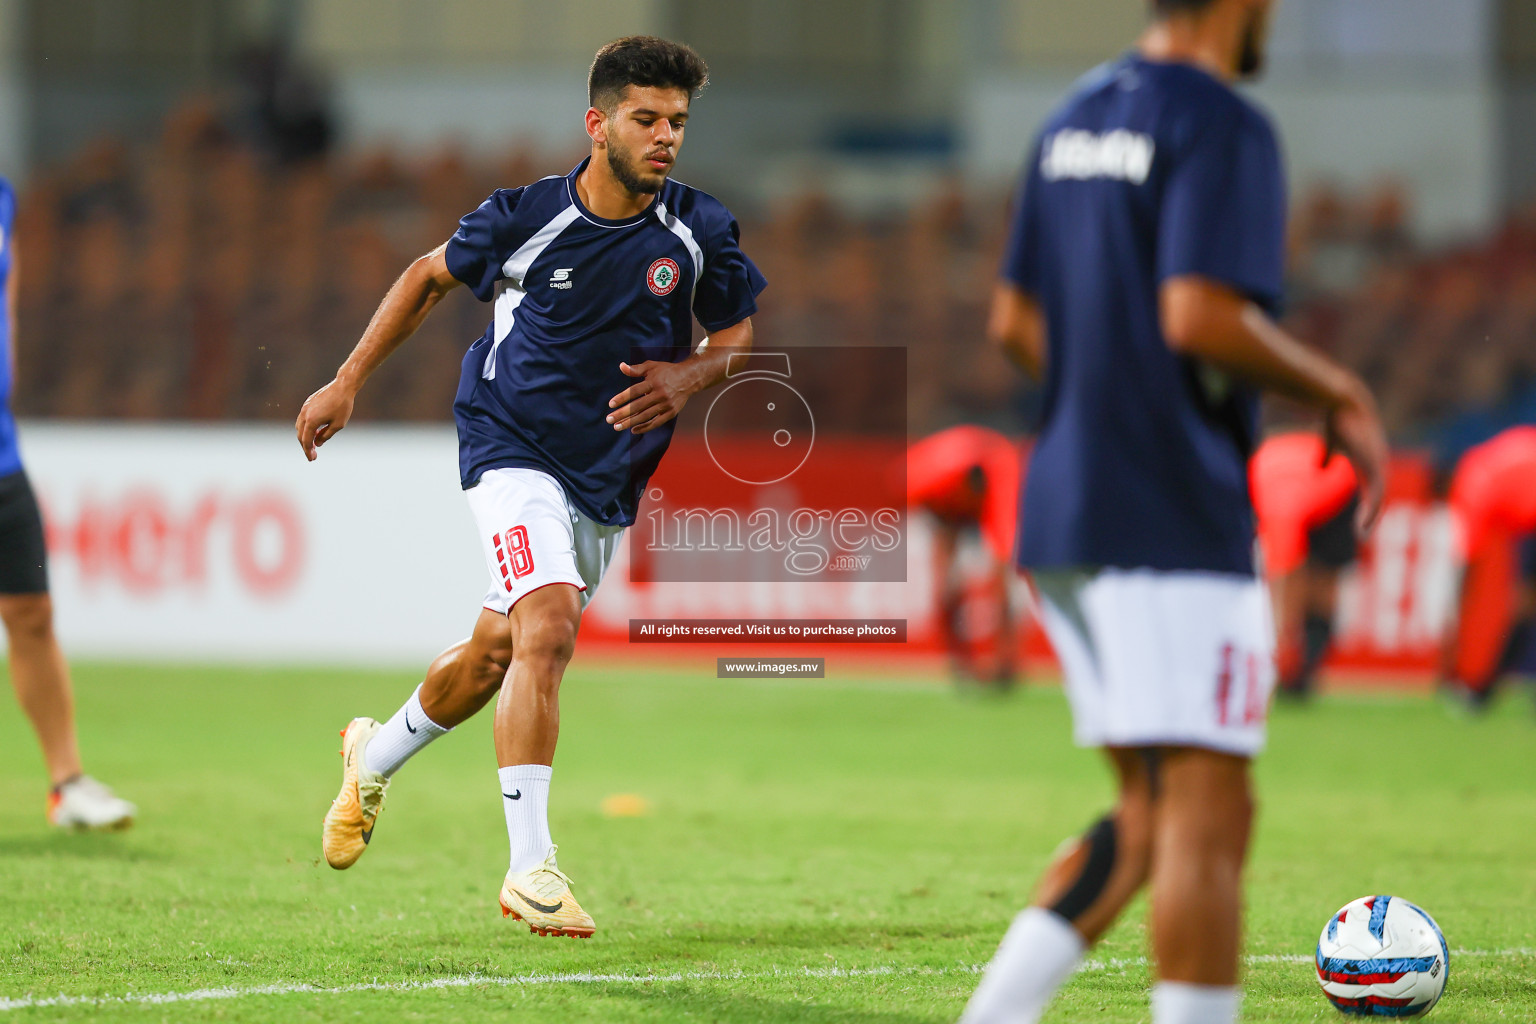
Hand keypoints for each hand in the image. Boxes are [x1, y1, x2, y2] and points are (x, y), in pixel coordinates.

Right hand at [295, 379, 356, 461]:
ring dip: (305, 436)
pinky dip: (306, 427)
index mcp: (311, 421)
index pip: (306, 440)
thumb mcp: (338, 425)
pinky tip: (315, 431)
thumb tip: (317, 444)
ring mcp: (305, 408)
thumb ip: (326, 436)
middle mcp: (304, 414)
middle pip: (300, 435)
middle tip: (313, 455)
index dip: (308, 451)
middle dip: (306, 446)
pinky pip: (303, 418)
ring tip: (314, 444)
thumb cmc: (343, 406)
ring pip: (300, 426)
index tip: (312, 459)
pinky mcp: (308, 403)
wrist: (342, 386)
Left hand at [607, 360, 694, 434]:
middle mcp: (660, 394)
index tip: (611, 404)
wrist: (689, 378)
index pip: (635, 391)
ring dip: (630, 422)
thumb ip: (636, 369)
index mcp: (654, 382)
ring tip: (617, 427)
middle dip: (622, 413)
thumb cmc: (667, 371)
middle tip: (609, 419)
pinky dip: (645, 427)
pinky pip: (656, 423)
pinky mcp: (671, 413)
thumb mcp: (652, 366)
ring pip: (645, 416)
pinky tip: (633, 430)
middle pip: (638, 406)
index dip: (622, 397)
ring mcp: (666, 405)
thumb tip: (621, 366)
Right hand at [1323, 382, 1389, 538]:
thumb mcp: (1331, 443)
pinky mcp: (1375, 464)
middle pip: (1378, 497)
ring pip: (1379, 498)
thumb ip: (1328, 455)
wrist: (1343, 405)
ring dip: (1370, 516)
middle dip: (1370, 516)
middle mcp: (1378, 465)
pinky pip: (1376, 493)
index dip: (1367, 506)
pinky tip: (1362, 520)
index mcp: (1370, 462)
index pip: (1373, 489)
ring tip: (1362, 532)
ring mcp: (1379, 465)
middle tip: (1362, 534)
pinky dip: (1370, 509)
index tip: (1359, 524)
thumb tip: (1319, 468)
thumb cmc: (1338, 421)